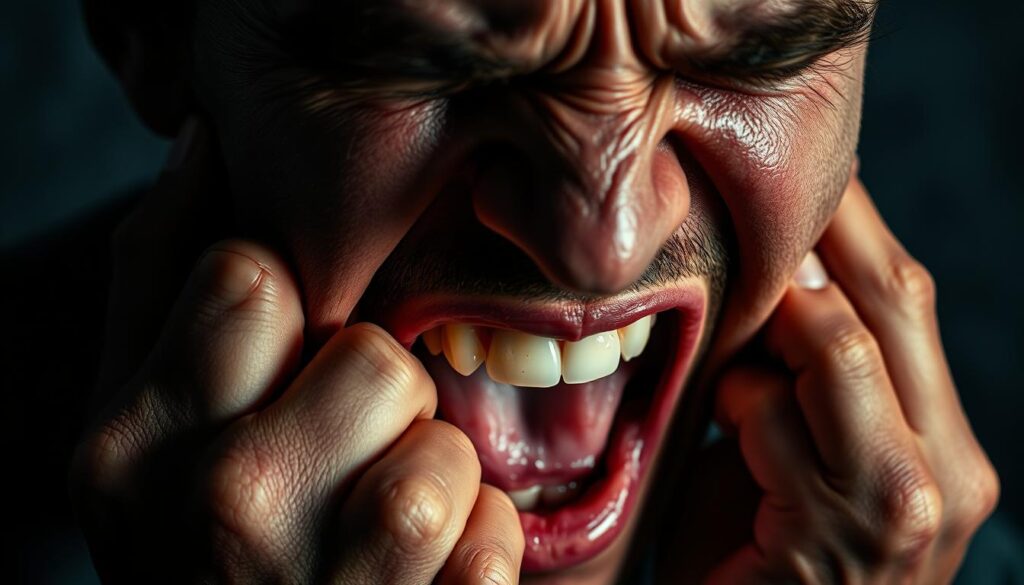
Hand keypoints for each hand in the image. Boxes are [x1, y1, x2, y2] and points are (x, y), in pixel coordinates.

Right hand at [70, 118, 523, 583]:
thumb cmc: (205, 565)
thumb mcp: (145, 441)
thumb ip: (162, 290)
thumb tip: (206, 144)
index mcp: (134, 447)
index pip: (252, 276)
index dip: (296, 315)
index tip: (293, 374)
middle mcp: (217, 511)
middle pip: (372, 357)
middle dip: (377, 404)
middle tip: (342, 466)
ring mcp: (322, 584)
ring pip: (445, 446)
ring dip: (435, 483)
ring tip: (383, 533)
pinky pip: (496, 534)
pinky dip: (479, 553)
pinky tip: (421, 582)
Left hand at [665, 175, 998, 582]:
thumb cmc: (751, 555)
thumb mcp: (790, 449)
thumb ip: (802, 374)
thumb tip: (778, 268)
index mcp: (943, 439)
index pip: (906, 296)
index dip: (851, 219)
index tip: (799, 165)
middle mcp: (949, 467)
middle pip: (891, 295)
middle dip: (814, 233)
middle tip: (750, 197)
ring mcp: (906, 502)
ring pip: (836, 340)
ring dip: (761, 340)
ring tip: (732, 381)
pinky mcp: (841, 533)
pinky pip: (774, 410)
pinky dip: (735, 402)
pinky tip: (723, 431)